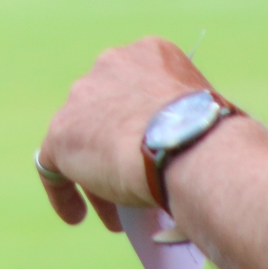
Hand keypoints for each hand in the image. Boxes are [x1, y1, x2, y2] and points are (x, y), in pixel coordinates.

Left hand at [36, 38, 208, 230]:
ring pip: (83, 139)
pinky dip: (63, 191)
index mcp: (148, 53)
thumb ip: (186, 122)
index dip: (142, 124)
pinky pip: (53, 164)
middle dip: (117, 146)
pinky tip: (76, 215)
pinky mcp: (62, 133)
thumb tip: (188, 153)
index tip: (154, 152)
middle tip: (134, 180)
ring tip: (115, 213)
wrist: (187, 146)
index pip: (136, 88)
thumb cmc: (215, 137)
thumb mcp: (206, 114)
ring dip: (96, 173)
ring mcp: (81, 97)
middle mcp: (109, 64)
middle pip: (106, 111)